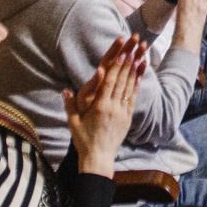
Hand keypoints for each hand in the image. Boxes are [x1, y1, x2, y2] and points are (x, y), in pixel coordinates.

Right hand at [68, 34, 145, 173]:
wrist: (98, 158)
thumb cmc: (84, 140)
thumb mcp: (73, 123)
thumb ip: (70, 105)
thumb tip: (65, 90)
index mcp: (99, 107)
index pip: (109, 83)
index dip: (116, 67)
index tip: (122, 53)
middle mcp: (113, 108)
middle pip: (121, 81)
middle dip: (128, 63)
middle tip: (134, 48)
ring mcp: (122, 113)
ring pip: (130, 88)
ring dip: (135, 71)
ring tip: (140, 56)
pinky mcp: (127, 118)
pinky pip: (133, 99)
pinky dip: (136, 86)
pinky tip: (139, 76)